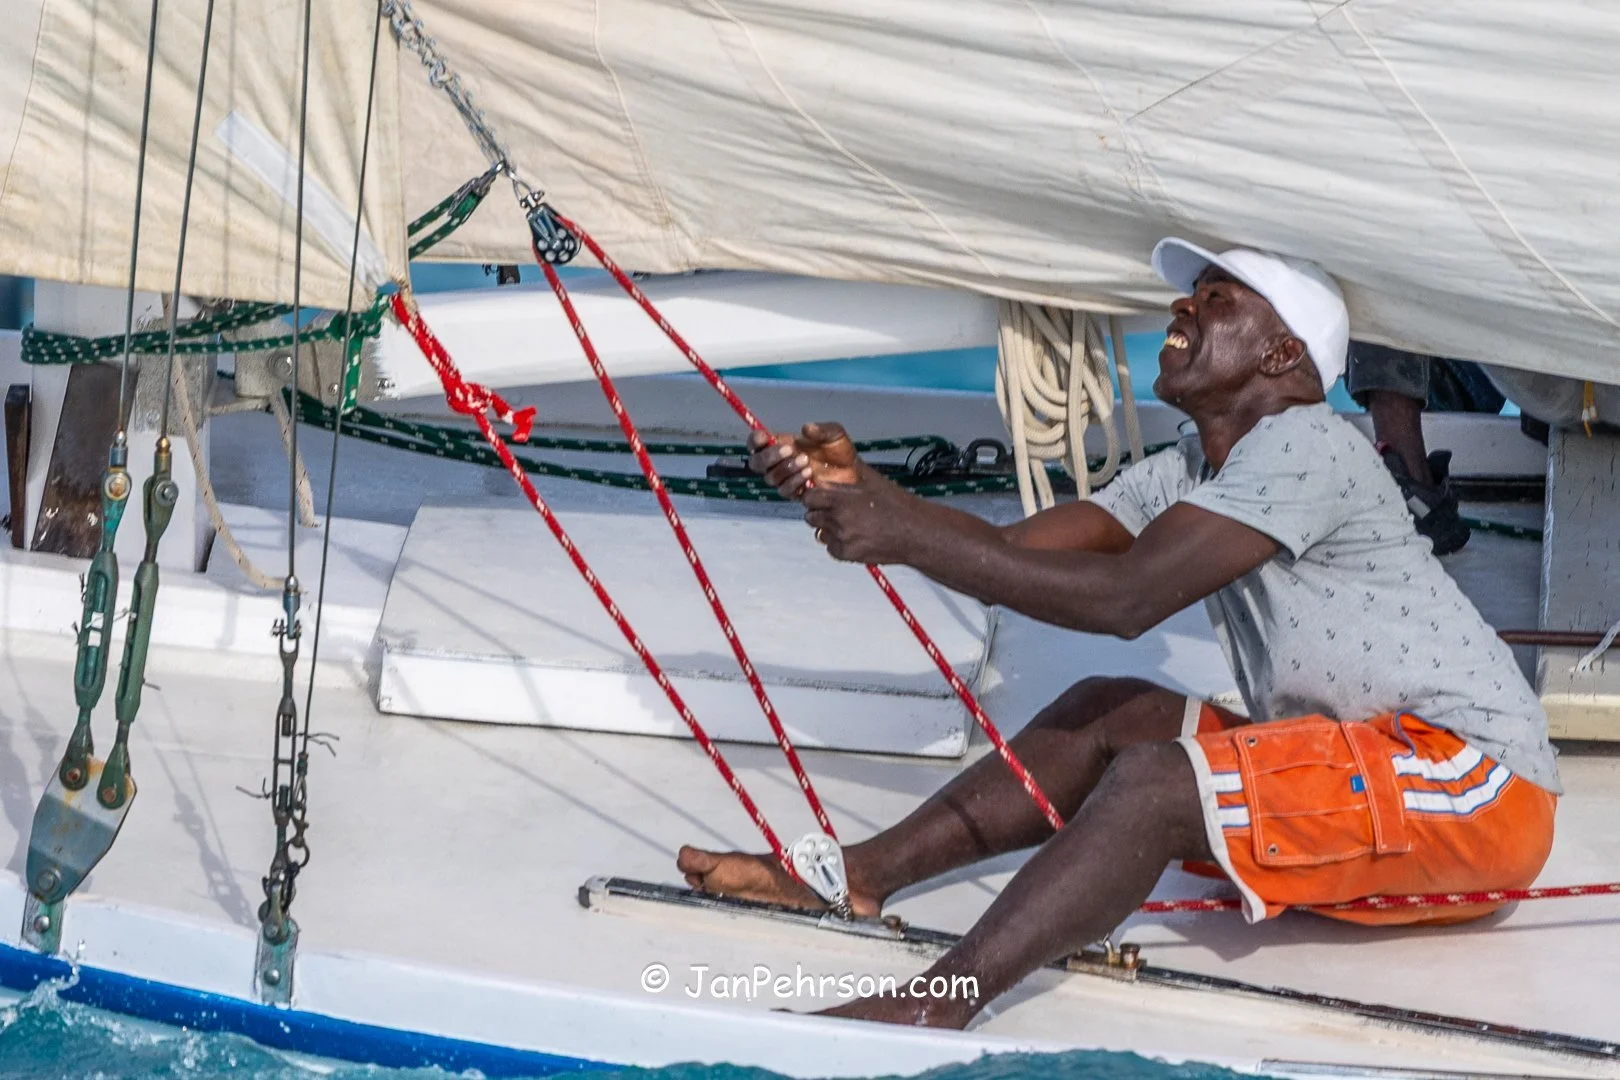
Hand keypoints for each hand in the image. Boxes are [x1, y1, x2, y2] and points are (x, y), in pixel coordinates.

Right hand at [747, 422, 859, 498]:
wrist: (854, 475)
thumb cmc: (840, 452)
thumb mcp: (835, 434)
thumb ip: (822, 430)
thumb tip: (806, 429)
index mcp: (782, 444)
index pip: (757, 443)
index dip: (755, 440)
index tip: (763, 436)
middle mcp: (779, 462)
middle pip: (757, 463)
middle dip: (769, 456)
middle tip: (788, 450)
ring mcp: (786, 479)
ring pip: (771, 477)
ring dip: (786, 469)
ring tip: (806, 462)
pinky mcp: (795, 493)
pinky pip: (785, 490)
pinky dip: (795, 481)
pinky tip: (809, 474)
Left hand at [802, 466, 918, 563]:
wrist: (914, 533)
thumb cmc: (897, 506)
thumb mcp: (872, 481)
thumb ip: (850, 472)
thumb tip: (835, 462)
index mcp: (842, 500)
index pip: (809, 498)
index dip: (814, 497)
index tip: (820, 497)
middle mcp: (838, 520)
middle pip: (812, 516)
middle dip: (821, 512)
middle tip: (836, 511)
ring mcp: (842, 539)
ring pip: (821, 532)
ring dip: (829, 528)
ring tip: (850, 524)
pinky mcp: (847, 554)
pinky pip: (831, 547)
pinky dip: (839, 543)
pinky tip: (855, 537)